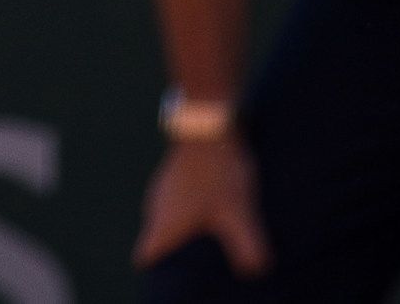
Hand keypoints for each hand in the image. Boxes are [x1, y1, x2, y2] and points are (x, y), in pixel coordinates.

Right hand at [134, 139, 267, 275]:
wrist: (208, 125)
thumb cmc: (219, 175)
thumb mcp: (238, 214)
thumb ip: (247, 246)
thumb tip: (255, 271)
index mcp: (164, 225)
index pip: (144, 257)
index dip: (157, 268)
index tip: (175, 274)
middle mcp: (155, 209)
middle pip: (154, 240)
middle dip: (172, 252)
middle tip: (197, 259)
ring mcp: (160, 189)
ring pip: (163, 220)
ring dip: (179, 229)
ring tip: (205, 236)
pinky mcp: (171, 175)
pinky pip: (172, 202)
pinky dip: (185, 210)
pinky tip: (208, 207)